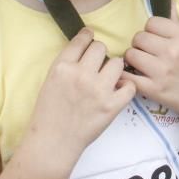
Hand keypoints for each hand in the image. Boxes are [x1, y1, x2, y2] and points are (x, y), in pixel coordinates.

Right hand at [29, 29, 134, 159]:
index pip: (81, 40)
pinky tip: (119, 91)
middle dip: (100, 54)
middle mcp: (81, 74)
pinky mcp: (112, 105)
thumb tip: (86, 51)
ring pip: (118, 63)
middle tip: (98, 65)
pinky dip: (127, 87)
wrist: (53, 142)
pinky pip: (130, 86)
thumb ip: (67, 65)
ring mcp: (98, 90)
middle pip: (101, 48)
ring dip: (114, 69)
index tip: (91, 36)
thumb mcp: (50, 81)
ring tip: (109, 79)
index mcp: (62, 67)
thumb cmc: (48, 113)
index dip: (88, 36)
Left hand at [122, 3, 178, 116]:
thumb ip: (176, 22)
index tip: (155, 39)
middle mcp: (172, 52)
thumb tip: (169, 1)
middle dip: (140, 44)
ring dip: (133, 59)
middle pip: (138, 37)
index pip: (151, 23)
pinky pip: (127, 76)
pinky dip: (125, 76)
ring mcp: (161, 71)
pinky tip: (132, 75)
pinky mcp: (153, 89)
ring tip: (142, 64)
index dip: (150, 30)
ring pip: (130, 54)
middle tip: (147, 53)